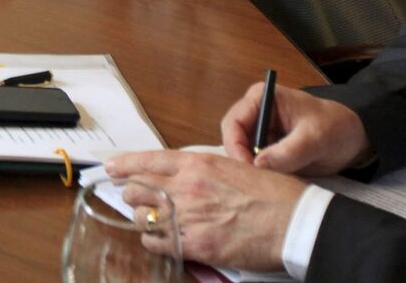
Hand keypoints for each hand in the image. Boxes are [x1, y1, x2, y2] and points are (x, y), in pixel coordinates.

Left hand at [101, 151, 304, 272]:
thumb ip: (203, 170)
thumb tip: (183, 176)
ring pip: (143, 217)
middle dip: (133, 193)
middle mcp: (187, 188)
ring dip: (144, 218)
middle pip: (137, 188)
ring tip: (153, 220)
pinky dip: (154, 241)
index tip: (111, 167)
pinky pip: (157, 243)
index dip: (124, 164)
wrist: (294, 222)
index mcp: (197, 164)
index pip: (147, 161)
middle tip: (138, 199)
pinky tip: (161, 240)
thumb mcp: (233, 167)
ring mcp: (189, 217)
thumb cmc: (273, 194)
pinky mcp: (196, 245)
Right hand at [219, 83, 372, 175]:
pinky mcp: (269, 151)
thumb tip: (259, 164)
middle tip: (255, 181)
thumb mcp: (315, 138)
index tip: (248, 168)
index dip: (235, 145)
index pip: (234, 122)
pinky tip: (273, 184)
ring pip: (243, 155)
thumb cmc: (336, 127)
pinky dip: (262, 176)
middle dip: (242, 160)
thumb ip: (289, 151)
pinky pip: (257, 165)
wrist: (355, 138)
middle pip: (233, 140)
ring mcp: (261, 133)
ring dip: (252, 170)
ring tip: (267, 183)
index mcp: (262, 99)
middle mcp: (256, 115)